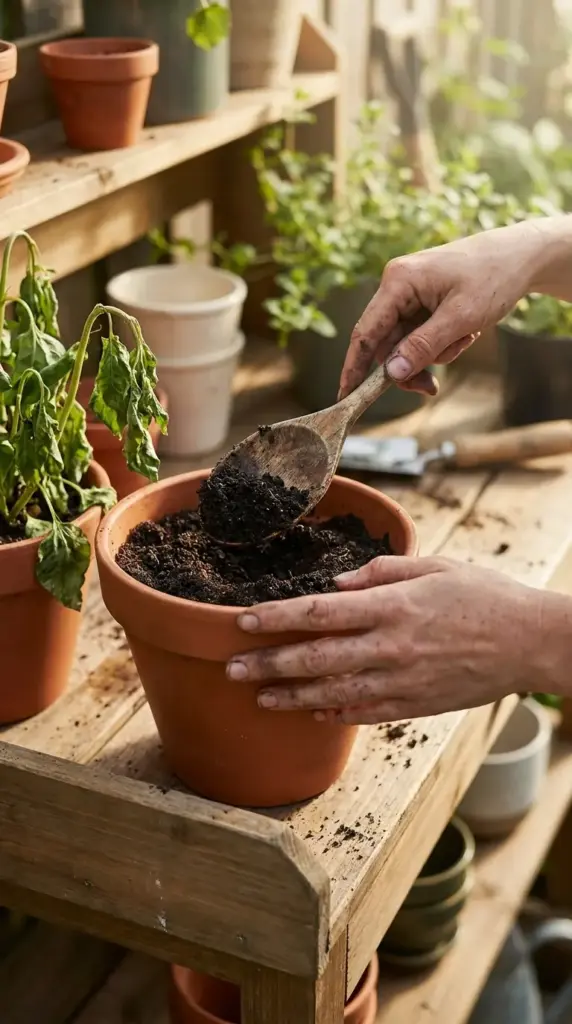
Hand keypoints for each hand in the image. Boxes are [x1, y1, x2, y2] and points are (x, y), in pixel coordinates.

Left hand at [226, 556, 549, 723]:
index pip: (318, 611)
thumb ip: (381, 572)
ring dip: (289, 695)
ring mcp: (400, 680)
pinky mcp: (415, 704)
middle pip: (314, 658)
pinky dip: (333, 712)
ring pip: (331, 692)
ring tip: (258, 697)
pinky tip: (310, 710)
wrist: (530, 642)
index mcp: (391, 606)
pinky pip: (364, 712)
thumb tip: (336, 582)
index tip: (242, 621)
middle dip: (267, 663)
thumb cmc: (485, 596)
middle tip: (231, 668)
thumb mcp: (435, 566)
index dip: (276, 618)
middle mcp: (389, 645)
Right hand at [339, 219, 565, 398]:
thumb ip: (423, 347)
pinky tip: (464, 333)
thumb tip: (391, 373)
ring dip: (433, 354)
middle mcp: (398, 285)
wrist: (522, 255)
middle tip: (430, 388)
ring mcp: (410, 294)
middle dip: (410, 366)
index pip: (366, 332)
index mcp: (398, 281)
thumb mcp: (460, 317)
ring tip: (464, 340)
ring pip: (406, 343)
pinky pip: (421, 335)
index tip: (346, 397)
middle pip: (386, 343)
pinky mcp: (424, 301)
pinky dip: (441, 344)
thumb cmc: (493, 276)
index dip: (354, 368)